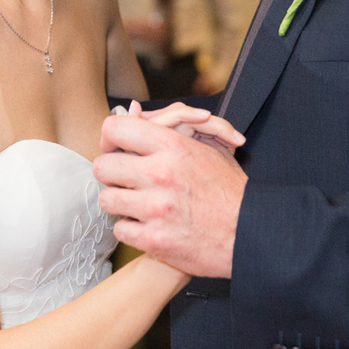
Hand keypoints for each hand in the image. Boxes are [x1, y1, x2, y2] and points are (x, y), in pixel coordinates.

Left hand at [94, 104, 246, 278]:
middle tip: (126, 177)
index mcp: (174, 146)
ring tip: (138, 202)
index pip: (117, 129)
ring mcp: (154, 208)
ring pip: (107, 199)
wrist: (246, 230)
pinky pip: (119, 229)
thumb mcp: (207, 146)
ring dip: (120, 201)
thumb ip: (167, 126)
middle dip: (112, 172)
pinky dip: (132, 227)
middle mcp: (160, 174)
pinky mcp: (152, 239)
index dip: (111, 137)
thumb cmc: (226, 187)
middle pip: (102, 166)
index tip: (118, 148)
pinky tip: (150, 223)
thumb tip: (131, 109)